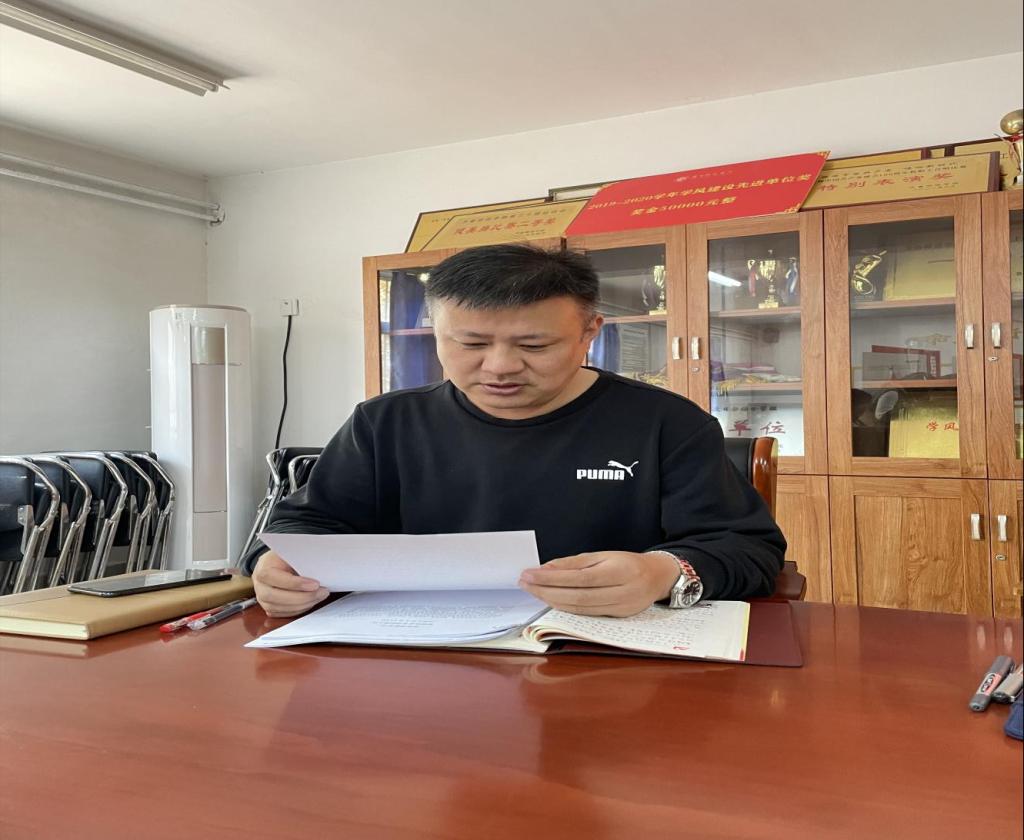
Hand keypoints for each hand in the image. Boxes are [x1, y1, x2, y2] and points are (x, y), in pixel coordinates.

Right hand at [252, 550, 328, 616]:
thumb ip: (300, 559)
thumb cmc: (284, 558)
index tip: (315, 584)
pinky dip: (298, 610)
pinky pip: (282, 613)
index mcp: (263, 567)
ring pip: (279, 608)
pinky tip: (310, 602)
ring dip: (302, 605)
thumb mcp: (291, 552)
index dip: (294, 583)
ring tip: (319, 596)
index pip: (273, 577)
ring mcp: (262, 598)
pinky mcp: (269, 607)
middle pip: (274, 597)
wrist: (275, 564)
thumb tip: (319, 567)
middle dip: (302, 597)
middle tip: (322, 592)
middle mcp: (260, 585)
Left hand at [517, 551, 679, 617]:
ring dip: (552, 601)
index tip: (529, 574)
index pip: (579, 578)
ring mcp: (621, 609)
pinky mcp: (618, 619)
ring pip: (580, 609)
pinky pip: (586, 615)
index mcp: (620, 571)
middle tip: (525, 584)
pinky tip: (552, 601)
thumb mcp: (603, 555)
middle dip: (546, 591)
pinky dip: (566, 609)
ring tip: (533, 592)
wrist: (658, 578)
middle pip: (577, 597)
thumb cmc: (628, 563)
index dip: (551, 578)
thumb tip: (546, 569)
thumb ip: (574, 563)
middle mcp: (622, 592)